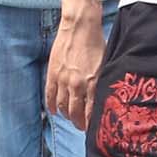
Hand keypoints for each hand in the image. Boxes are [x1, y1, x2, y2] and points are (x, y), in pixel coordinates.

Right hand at [45, 12, 105, 126]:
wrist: (79, 27)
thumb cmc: (96, 43)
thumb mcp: (106, 65)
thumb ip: (103, 81)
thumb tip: (104, 95)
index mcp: (92, 82)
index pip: (91, 110)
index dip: (91, 122)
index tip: (94, 129)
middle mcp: (77, 84)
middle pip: (75, 112)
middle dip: (78, 123)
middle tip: (82, 127)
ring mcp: (62, 79)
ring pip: (62, 105)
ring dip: (66, 115)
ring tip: (71, 118)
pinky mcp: (52, 73)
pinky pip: (50, 94)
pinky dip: (51, 105)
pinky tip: (54, 111)